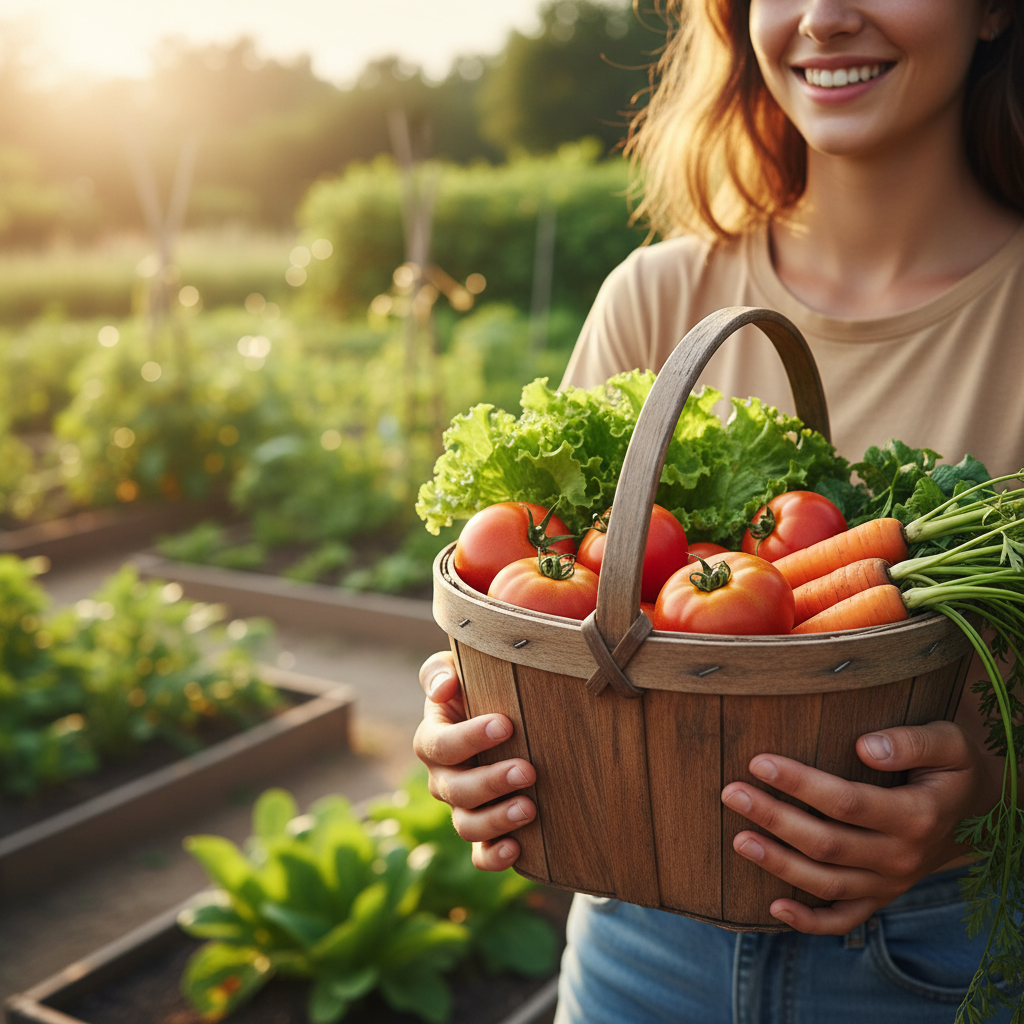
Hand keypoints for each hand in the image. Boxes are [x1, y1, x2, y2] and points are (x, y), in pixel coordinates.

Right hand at [413, 651, 536, 870]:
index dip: (469, 738)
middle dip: (491, 781)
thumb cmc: (481, 689)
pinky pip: (480, 856)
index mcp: (433, 740)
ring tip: (530, 807)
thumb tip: (442, 689)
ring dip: (496, 820)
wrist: (509, 721)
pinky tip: (517, 849)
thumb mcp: (459, 670)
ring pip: (466, 826)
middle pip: (454, 790)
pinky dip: (494, 858)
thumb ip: (441, 672)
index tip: (506, 724)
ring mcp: (462, 809)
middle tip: (528, 769)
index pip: (441, 744)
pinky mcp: (485, 833)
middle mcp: (442, 779)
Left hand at [720, 720, 1000, 933]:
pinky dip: (810, 922)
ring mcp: (890, 882)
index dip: (801, 784)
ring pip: (828, 883)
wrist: (978, 811)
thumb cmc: (953, 766)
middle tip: (731, 792)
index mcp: (917, 816)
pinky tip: (774, 907)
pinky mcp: (881, 897)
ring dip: (779, 864)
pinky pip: (845, 919)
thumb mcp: (949, 743)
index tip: (759, 761)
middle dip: (774, 818)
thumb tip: (865, 747)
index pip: (847, 803)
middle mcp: (902, 857)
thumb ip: (910, 742)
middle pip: (828, 844)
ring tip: (738, 839)